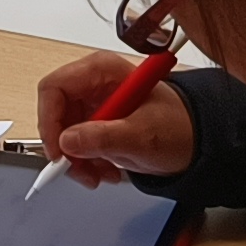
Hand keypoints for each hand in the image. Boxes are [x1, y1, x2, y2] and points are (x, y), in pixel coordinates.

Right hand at [37, 49, 196, 187]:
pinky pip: (76, 143)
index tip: (57, 151)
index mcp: (102, 70)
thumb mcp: (142, 135)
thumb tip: (67, 142)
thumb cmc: (179, 127)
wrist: (196, 142)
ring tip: (100, 175)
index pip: (54, 88)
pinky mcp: (96, 122)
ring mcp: (94, 104)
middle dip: (65, 147)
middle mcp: (93, 83)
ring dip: (77, 160)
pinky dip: (86, 162)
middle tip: (79, 170)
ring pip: (63, 133)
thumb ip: (103, 138)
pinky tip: (106, 170)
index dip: (49, 120)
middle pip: (55, 113)